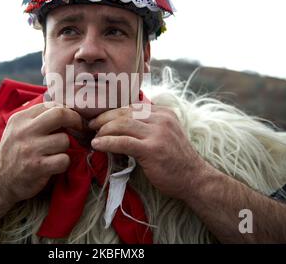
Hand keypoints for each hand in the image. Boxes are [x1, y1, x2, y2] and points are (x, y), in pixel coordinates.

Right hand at [0, 103, 82, 205]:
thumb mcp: (17, 129)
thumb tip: (63, 106)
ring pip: (64, 140)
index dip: (67, 111)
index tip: (73, 119)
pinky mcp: (37, 167)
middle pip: (60, 114)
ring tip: (56, 152)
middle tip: (79, 128)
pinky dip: (64, 163)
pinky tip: (55, 165)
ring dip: (66, 148)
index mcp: (20, 118)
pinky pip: (64, 159)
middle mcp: (24, 131)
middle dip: (75, 120)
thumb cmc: (13, 153)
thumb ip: (35, 117)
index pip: (51, 105)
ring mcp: (30, 149)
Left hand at [89, 105, 206, 199]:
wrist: (194, 179)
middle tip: (91, 126)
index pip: (131, 106)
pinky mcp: (151, 149)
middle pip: (124, 113)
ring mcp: (157, 133)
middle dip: (103, 119)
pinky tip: (97, 145)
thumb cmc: (176, 160)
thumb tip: (121, 123)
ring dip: (103, 130)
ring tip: (93, 137)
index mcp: (163, 112)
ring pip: (121, 125)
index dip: (112, 112)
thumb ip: (148, 125)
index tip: (99, 119)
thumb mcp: (165, 134)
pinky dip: (107, 142)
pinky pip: (123, 142)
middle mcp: (161, 118)